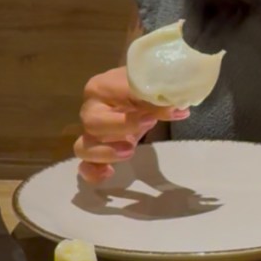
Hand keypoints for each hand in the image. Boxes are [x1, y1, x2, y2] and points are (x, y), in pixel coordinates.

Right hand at [73, 67, 188, 183]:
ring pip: (83, 147)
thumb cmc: (138, 88)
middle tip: (147, 125)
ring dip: (105, 153)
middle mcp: (90, 110)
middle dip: (120, 127)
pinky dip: (93, 172)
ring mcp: (90, 133)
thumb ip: (160, 100)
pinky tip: (109, 173)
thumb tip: (177, 109)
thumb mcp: (149, 89)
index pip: (112, 98)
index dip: (133, 105)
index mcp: (100, 88)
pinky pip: (85, 166)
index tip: (154, 116)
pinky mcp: (95, 151)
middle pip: (92, 123)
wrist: (132, 92)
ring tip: (130, 151)